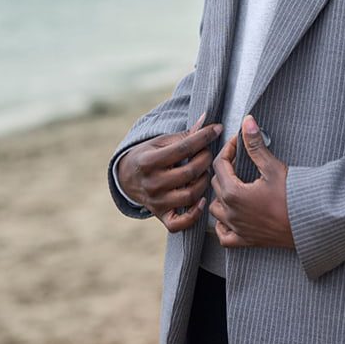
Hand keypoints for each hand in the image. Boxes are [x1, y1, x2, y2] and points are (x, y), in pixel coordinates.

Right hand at [117, 111, 221, 232]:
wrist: (127, 178)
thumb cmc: (149, 155)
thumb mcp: (161, 142)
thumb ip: (184, 135)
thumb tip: (206, 120)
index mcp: (149, 161)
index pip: (184, 148)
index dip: (204, 137)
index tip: (218, 129)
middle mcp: (151, 183)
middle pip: (190, 172)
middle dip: (206, 159)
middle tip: (209, 153)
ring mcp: (156, 202)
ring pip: (190, 195)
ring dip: (204, 182)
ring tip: (205, 172)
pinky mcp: (161, 215)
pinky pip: (179, 223)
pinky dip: (194, 214)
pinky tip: (202, 200)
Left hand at [210, 114, 294, 248]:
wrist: (309, 223)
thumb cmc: (293, 197)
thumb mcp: (272, 167)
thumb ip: (256, 145)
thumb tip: (247, 122)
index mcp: (233, 194)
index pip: (220, 165)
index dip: (228, 150)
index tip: (238, 142)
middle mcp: (231, 213)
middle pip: (216, 184)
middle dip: (226, 169)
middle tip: (241, 160)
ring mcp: (237, 228)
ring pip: (216, 210)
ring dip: (221, 196)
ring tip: (235, 185)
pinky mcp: (246, 241)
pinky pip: (223, 236)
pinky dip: (222, 225)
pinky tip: (231, 215)